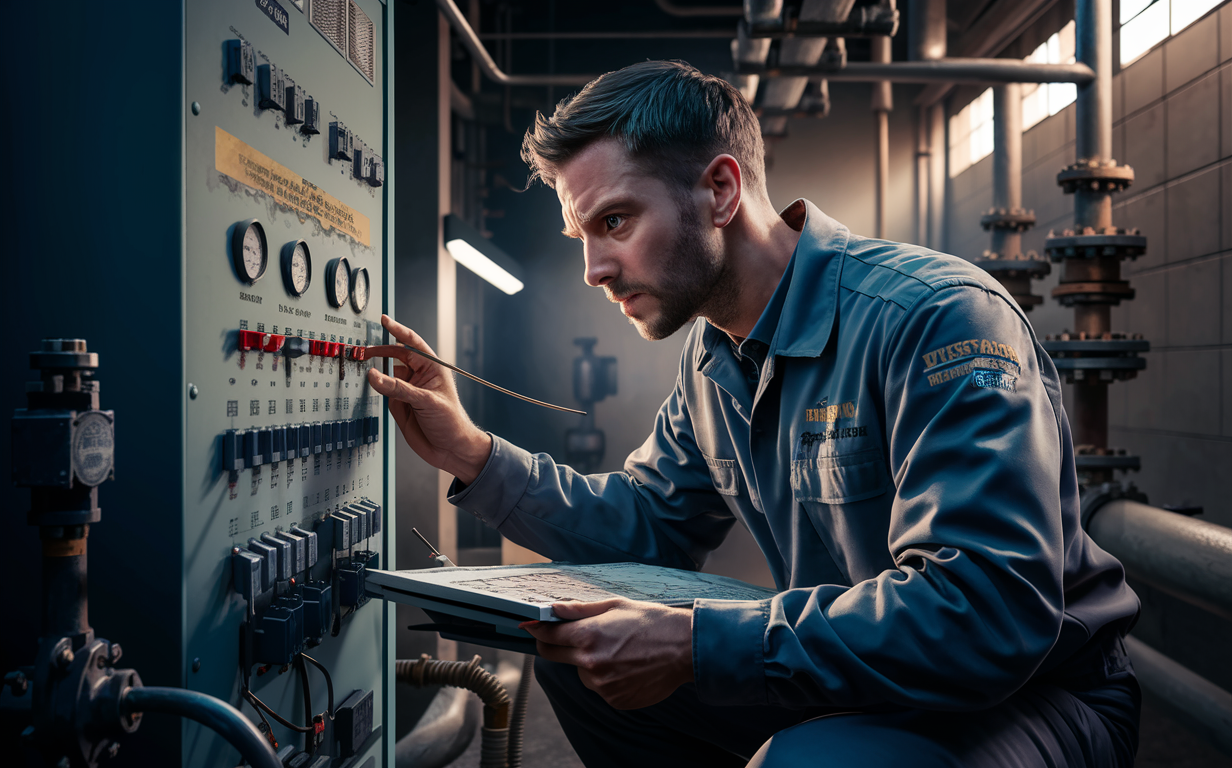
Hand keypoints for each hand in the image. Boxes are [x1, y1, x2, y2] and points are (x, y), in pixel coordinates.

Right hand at [364, 314, 491, 483]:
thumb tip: (374, 375)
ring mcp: (408, 390)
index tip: (384, 320)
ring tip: (360, 364)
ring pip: (387, 374)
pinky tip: (367, 383)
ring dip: (375, 370)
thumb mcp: (426, 402)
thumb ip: (398, 388)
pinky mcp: (399, 405)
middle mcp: (419, 377)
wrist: (451, 450)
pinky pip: (383, 391)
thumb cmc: (451, 422)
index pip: (412, 344)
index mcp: (433, 369)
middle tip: (363, 351)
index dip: (398, 330)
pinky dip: (374, 387)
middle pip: (395, 356)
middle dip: (379, 351)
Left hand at [520, 598, 694, 709]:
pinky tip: (627, 666)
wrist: (685, 649)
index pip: (548, 636)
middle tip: (573, 638)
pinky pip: (600, 688)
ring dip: (589, 663)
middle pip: (553, 656)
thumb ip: (579, 609)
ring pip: (581, 673)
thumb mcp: (615, 606)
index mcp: (588, 636)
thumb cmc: (651, 622)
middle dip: (555, 646)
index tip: (532, 627)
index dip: (538, 630)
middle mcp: (590, 663)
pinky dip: (607, 679)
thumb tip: (552, 608)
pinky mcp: (614, 699)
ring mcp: (602, 685)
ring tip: (618, 651)